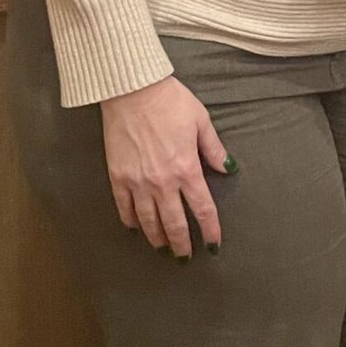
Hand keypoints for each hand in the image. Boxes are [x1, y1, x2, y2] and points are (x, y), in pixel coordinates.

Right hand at [99, 75, 233, 256]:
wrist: (132, 89)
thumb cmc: (170, 101)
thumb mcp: (200, 120)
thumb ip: (213, 148)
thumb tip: (227, 168)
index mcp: (187, 169)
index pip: (203, 210)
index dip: (210, 231)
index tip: (213, 245)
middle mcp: (163, 182)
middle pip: (175, 224)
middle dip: (182, 244)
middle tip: (185, 257)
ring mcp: (138, 182)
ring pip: (149, 221)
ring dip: (157, 238)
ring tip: (162, 247)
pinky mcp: (118, 176)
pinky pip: (125, 207)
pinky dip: (131, 221)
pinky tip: (136, 227)